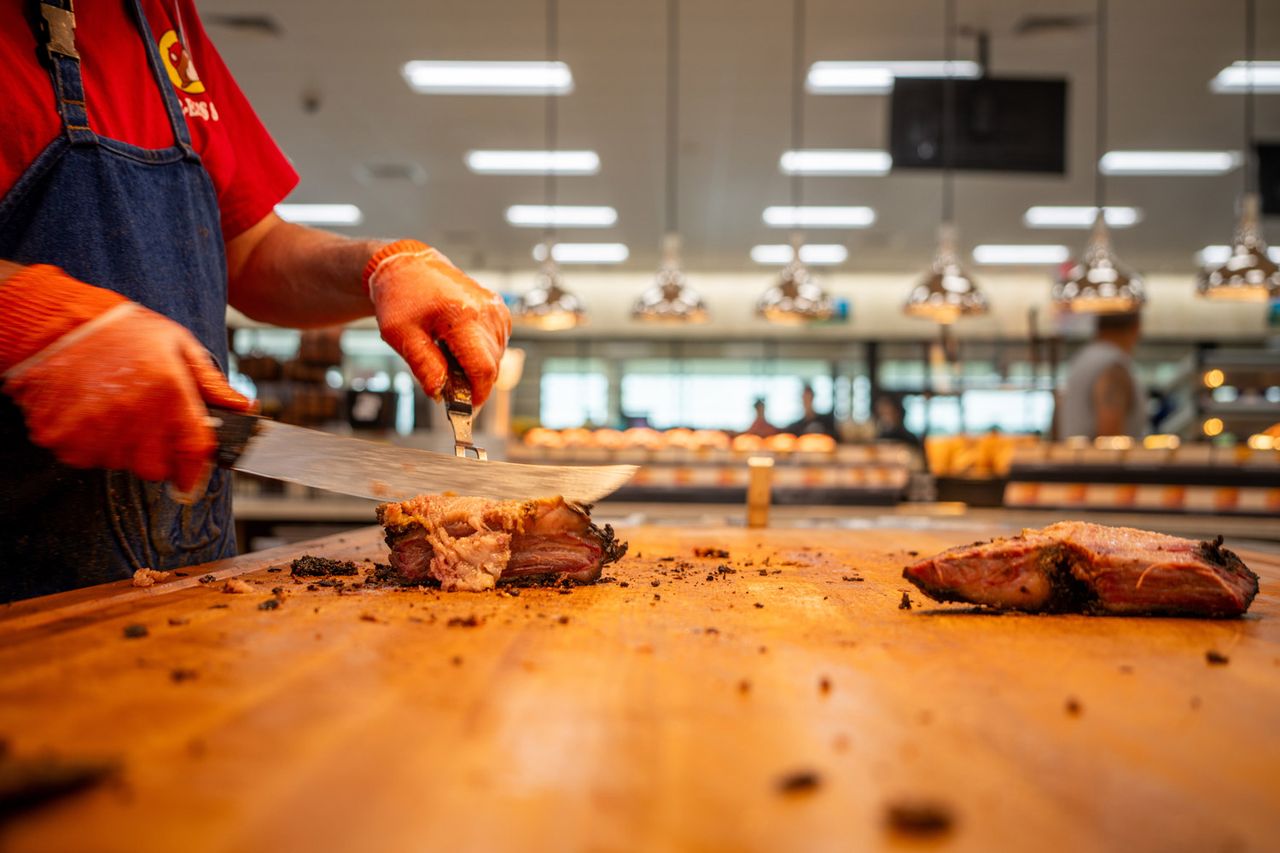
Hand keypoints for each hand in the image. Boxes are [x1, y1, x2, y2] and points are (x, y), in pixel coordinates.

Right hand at [0, 266, 252, 492]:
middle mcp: (133, 416)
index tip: (192, 477)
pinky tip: (90, 411)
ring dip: (122, 446)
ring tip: (114, 407)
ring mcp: (93, 430)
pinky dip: (90, 442)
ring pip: (120, 463)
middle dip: (157, 454)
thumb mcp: (178, 345)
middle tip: (146, 424)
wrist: (57, 322)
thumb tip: (243, 406)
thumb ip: (210, 383)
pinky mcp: (61, 438)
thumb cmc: (122, 331)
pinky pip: (85, 457)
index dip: (195, 471)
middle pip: (155, 467)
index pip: (192, 452)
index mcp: (168, 392)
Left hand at [364, 240, 510, 405]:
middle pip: (492, 366)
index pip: (483, 368)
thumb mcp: (400, 335)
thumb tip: (441, 395)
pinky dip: (481, 353)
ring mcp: (497, 310)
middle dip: (472, 383)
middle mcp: (487, 312)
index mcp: (463, 316)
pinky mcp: (499, 310)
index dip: (477, 395)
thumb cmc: (401, 297)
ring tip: (446, 356)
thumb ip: (424, 367)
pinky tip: (458, 346)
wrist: (408, 266)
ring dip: (475, 368)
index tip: (464, 411)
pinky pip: (498, 345)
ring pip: (497, 358)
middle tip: (445, 384)